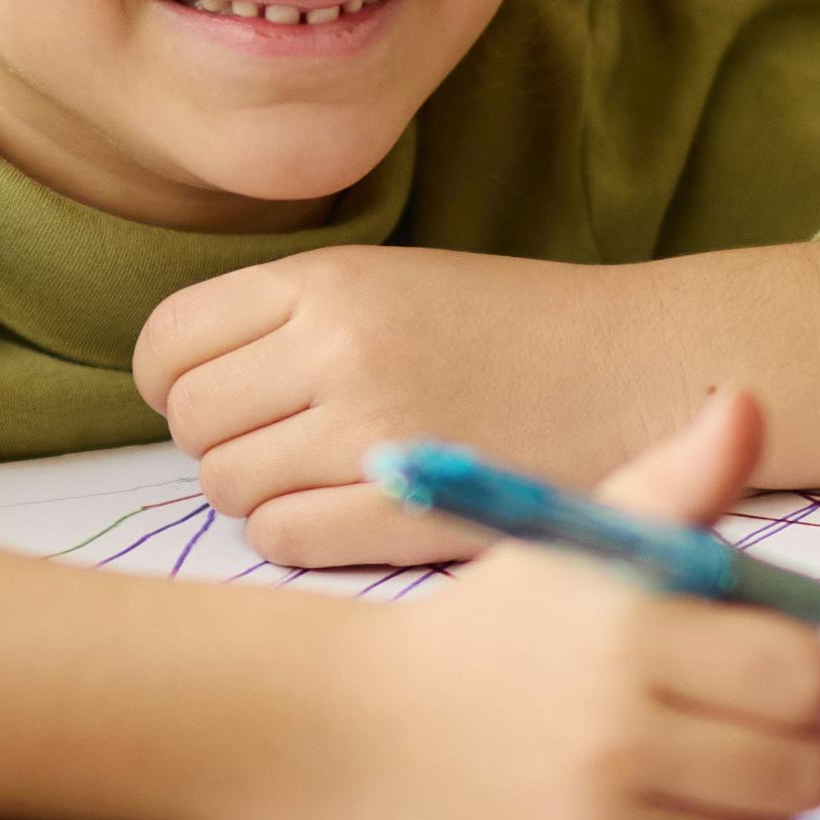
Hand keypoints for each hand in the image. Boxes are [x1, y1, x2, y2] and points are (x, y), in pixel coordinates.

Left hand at [139, 240, 819, 562]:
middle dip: (219, 443)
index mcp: (328, 281)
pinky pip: (285, 538)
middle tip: (280, 448)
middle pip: (193, 421)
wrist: (649, 368)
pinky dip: (298, 537)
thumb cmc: (522, 331)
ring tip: (323, 481)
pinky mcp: (407, 508)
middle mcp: (336, 348)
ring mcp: (369, 431)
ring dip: (259, 494)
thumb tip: (188, 385)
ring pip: (229, 486)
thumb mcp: (399, 283)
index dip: (175, 381)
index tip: (215, 399)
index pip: (170, 342)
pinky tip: (349, 518)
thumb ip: (294, 320)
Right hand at [313, 387, 819, 819]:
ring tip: (696, 776)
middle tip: (747, 728)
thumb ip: (679, 482)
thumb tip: (752, 401)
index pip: (809, 676)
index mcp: (632, 637)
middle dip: (796, 747)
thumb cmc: (496, 626)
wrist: (367, 732)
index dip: (808, 672)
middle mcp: (620, 740)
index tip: (770, 667)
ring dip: (753, 813)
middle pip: (810, 770)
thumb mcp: (576, 539)